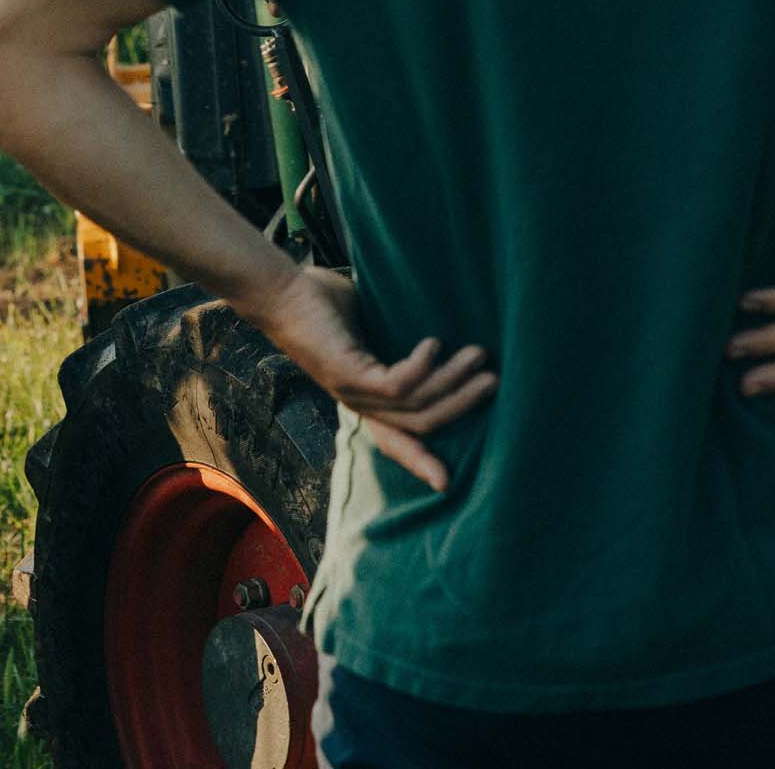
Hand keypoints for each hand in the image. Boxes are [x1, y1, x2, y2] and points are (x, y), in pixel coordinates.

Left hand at [238, 263, 494, 490]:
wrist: (279, 291)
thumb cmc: (322, 303)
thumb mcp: (367, 327)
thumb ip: (394, 337)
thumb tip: (437, 329)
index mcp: (364, 397)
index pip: (398, 440)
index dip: (423, 460)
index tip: (448, 482)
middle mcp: (358, 403)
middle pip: (420, 424)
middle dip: (461, 406)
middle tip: (495, 382)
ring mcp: (352, 391)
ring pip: (415, 406)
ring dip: (453, 383)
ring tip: (479, 354)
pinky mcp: (348, 373)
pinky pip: (396, 385)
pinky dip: (421, 368)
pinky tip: (433, 345)